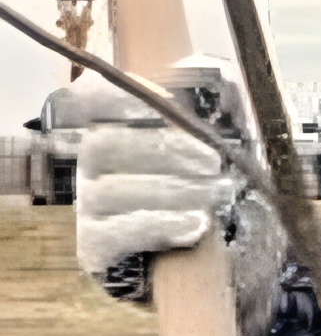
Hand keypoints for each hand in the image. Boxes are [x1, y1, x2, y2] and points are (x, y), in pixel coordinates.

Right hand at [72, 62, 239, 278]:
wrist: (200, 262)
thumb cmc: (202, 190)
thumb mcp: (212, 145)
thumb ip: (211, 106)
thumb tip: (210, 73)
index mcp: (110, 128)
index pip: (90, 99)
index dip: (117, 96)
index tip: (163, 98)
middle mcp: (89, 164)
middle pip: (103, 145)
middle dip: (162, 150)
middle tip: (212, 162)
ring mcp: (87, 207)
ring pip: (111, 191)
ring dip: (171, 191)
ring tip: (217, 195)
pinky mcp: (94, 248)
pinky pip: (115, 234)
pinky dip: (159, 226)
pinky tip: (197, 225)